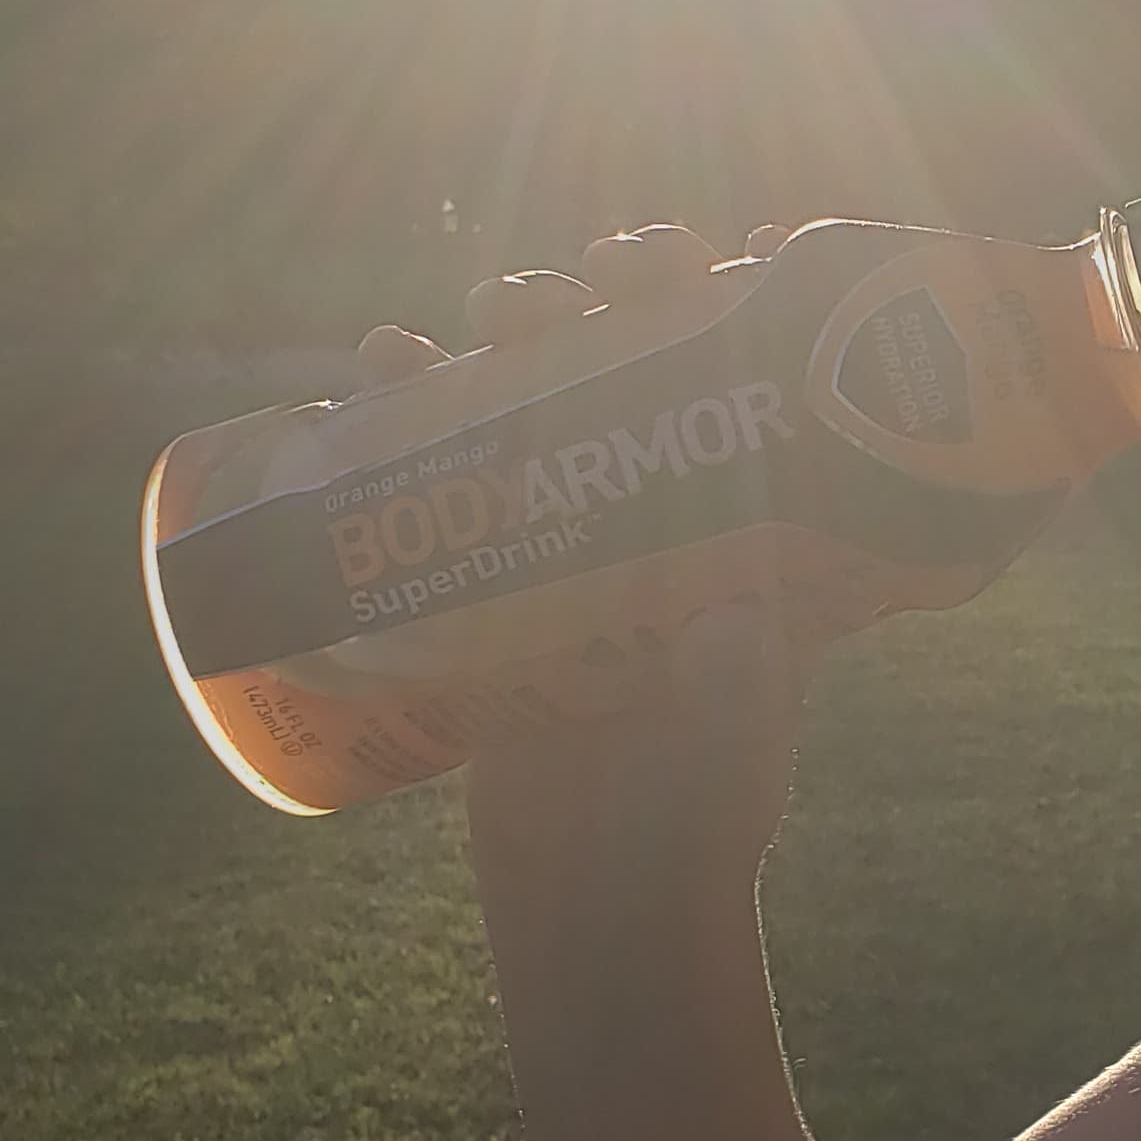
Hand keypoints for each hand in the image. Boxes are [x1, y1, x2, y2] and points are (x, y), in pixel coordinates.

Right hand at [354, 223, 851, 904]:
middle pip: (639, 349)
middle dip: (611, 288)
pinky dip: (404, 392)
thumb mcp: (734, 735)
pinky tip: (382, 360)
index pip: (758, 370)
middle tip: (592, 278)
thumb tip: (725, 617)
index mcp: (752, 515)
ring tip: (491, 314)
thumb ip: (735, 678)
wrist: (601, 892)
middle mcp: (663, 499)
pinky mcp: (481, 567)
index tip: (728, 248)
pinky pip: (439, 457)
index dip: (746, 294)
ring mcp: (566, 523)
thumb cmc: (700, 811)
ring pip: (536, 383)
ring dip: (512, 319)